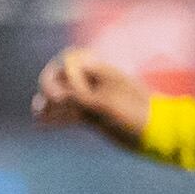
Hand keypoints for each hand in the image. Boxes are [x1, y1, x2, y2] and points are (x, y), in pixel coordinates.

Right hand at [32, 49, 150, 145]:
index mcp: (100, 72)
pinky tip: (41, 125)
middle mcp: (94, 84)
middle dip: (50, 87)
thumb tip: (53, 96)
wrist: (157, 132)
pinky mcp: (93, 118)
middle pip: (63, 78)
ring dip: (49, 104)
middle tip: (48, 103)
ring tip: (38, 112)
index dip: (61, 73)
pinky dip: (55, 118)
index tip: (65, 92)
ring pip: (63, 98)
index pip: (70, 61)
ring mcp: (93, 101)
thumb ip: (77, 98)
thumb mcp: (105, 105)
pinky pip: (68, 115)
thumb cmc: (135, 114)